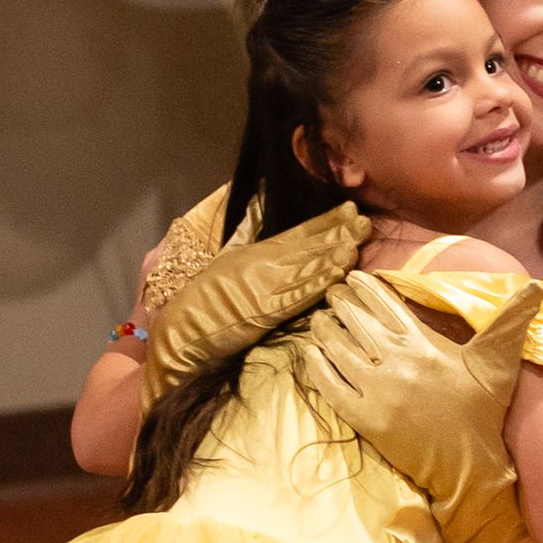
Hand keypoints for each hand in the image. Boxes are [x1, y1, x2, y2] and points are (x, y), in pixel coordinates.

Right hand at [142, 202, 368, 402]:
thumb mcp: (221, 259)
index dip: (324, 222)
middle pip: (305, 248)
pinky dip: (319, 283)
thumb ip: (244, 233)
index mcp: (250, 253)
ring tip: (358, 241)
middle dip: (337, 234)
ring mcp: (262, 289)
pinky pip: (297, 295)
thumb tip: (258, 204)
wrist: (178, 337)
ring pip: (305, 269)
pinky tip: (339, 272)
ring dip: (333, 255)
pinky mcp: (264, 313)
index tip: (349, 210)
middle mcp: (258, 267)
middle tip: (364, 221)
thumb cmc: (196, 302)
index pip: (295, 234)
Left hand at [298, 271, 541, 518]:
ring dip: (325, 330)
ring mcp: (378, 392)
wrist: (469, 466)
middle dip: (342, 305)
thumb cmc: (482, 413)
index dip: (367, 289)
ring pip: (340, 351)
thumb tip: (538, 288)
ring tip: (318, 319)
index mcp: (425, 346)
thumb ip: (511, 323)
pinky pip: (331, 387)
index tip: (353, 278)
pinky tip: (310, 353)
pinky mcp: (365, 419)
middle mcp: (397, 364)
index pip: (388, 306)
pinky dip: (317, 366)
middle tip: (332, 295)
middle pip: (358, 324)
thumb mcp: (498, 364)